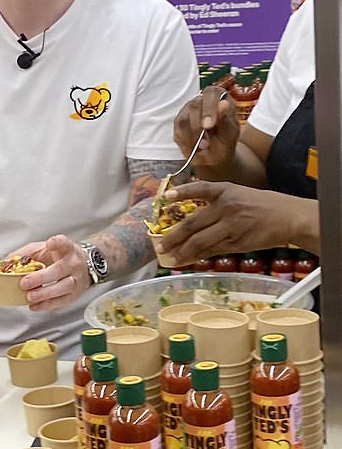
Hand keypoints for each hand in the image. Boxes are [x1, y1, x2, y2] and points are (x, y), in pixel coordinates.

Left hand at [8, 234, 89, 311]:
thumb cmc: (60, 257)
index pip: (63, 243)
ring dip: (45, 294)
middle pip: (59, 270)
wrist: (85, 266)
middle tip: (24, 283)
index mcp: (66, 249)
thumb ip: (26, 253)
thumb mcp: (45, 249)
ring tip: (29, 297)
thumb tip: (7, 261)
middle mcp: (73, 263)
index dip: (57, 243)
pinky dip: (47, 305)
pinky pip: (61, 301)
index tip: (50, 243)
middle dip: (41, 278)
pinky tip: (34, 305)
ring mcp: (76, 280)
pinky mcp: (74, 294)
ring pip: (63, 287)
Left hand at [159, 180, 293, 262]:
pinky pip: (214, 250)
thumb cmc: (260, 205)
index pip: (200, 189)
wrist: (288, 217)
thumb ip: (216, 203)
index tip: (167, 197)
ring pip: (201, 241)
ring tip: (171, 258)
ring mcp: (232, 226)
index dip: (182, 192)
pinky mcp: (238, 242)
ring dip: (184, 252)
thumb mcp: (238, 195)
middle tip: (160, 246)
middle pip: (193, 223)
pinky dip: (200, 256)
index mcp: (225, 191)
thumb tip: (190, 221)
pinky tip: (190, 259)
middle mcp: (227, 207)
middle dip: (173, 236)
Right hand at [173, 87, 238, 170]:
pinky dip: (187, 142)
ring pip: (183, 119)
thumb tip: (224, 104)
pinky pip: (178, 131)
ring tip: (204, 146)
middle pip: (194, 106)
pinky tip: (196, 147)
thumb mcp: (230, 132)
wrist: (216, 155)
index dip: (209, 108)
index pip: (211, 93)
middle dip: (199, 127)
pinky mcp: (179, 123)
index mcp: (218, 97)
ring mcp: (187, 111)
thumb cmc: (225, 140)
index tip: (210, 125)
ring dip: (193, 136)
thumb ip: (226, 118)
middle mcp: (200, 101)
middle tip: (206, 142)